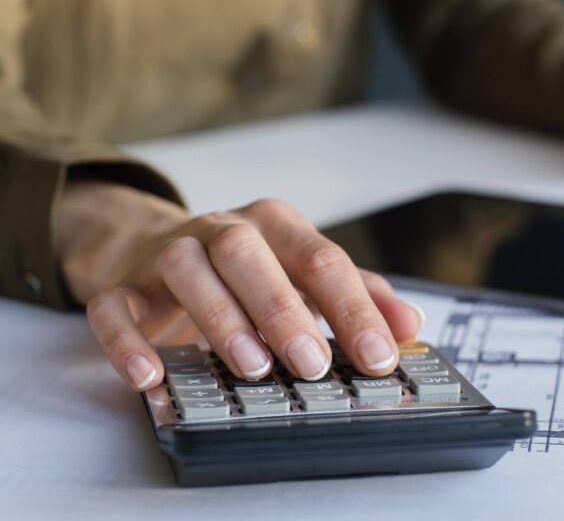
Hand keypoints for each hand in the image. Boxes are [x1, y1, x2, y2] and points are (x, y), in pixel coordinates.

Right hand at [57, 183, 421, 391]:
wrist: (155, 245)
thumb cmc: (248, 268)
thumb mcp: (304, 273)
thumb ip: (357, 296)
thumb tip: (410, 326)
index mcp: (276, 225)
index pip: (319, 257)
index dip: (351, 307)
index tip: (379, 355)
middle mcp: (223, 230)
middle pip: (249, 254)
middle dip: (283, 307)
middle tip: (312, 362)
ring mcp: (169, 254)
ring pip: (187, 269)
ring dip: (220, 316)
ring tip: (251, 366)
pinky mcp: (123, 286)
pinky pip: (115, 307)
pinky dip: (128, 341)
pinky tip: (151, 376)